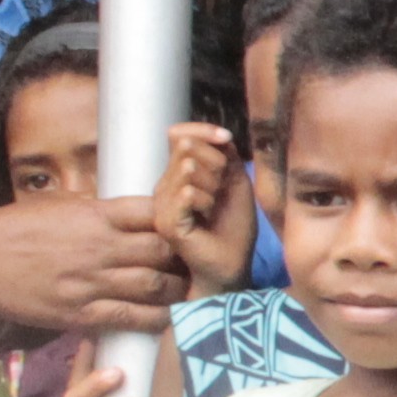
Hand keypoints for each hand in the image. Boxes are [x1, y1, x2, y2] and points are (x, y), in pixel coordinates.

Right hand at [0, 192, 182, 339]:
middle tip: (196, 265)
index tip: (189, 230)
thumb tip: (140, 215)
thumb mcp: (60, 207)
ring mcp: (89, 282)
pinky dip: (156, 319)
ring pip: (155, 286)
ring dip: (177, 290)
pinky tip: (167, 318)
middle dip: (185, 258)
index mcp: (95, 215)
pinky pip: (130, 318)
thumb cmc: (13, 229)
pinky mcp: (77, 312)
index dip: (179, 222)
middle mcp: (98, 247)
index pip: (155, 212)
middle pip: (164, 251)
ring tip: (186, 291)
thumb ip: (101, 213)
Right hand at [158, 123, 254, 296]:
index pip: (178, 135)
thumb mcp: (235, 182)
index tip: (226, 138)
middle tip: (223, 187)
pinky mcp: (167, 223)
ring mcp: (162, 204)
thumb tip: (219, 133)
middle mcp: (165, 186)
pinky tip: (207, 215)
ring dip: (214, 185)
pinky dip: (206, 200)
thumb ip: (224, 155)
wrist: (232, 266)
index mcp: (179, 174)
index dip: (202, 131)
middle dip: (216, 162)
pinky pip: (186, 194)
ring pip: (188, 170)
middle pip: (186, 148)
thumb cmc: (232, 226)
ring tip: (214, 206)